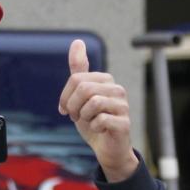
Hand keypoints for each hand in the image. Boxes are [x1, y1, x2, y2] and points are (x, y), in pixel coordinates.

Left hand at [58, 40, 137, 181]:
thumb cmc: (92, 121)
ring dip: (84, 117)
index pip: (76, 79)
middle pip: (84, 88)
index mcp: (106, 80)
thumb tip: (77, 41)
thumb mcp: (80, 95)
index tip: (66, 109)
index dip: (65, 96)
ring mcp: (123, 106)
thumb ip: (79, 69)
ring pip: (92, 103)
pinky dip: (93, 127)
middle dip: (73, 106)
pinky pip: (100, 120)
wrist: (106, 148)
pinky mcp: (124, 123)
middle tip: (76, 117)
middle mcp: (117, 89)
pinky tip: (99, 130)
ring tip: (89, 122)